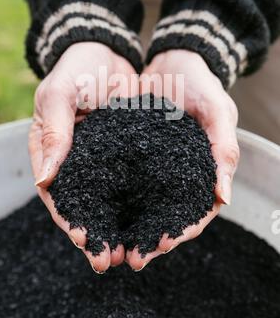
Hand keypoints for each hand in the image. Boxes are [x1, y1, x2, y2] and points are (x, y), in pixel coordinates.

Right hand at [29, 42, 138, 272]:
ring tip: (134, 250)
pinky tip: (154, 216)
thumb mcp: (59, 94)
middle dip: (96, 235)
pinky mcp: (127, 152)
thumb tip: (45, 181)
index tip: (85, 242)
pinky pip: (133, 179)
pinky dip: (140, 199)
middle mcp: (77, 162)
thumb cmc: (75, 69)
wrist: (107, 50)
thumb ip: (54, 133)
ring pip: (109, 199)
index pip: (57, 195)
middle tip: (111, 261)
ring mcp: (103, 159)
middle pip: (85, 205)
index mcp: (52, 151)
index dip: (69, 221)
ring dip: (119, 225)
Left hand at [126, 49, 238, 270]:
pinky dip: (109, 195)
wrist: (174, 59)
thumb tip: (224, 197)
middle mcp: (175, 173)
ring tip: (106, 243)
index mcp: (202, 170)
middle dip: (146, 239)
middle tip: (126, 258)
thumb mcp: (217, 110)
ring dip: (125, 225)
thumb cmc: (202, 83)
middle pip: (163, 214)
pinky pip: (120, 177)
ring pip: (140, 203)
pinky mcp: (131, 151)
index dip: (179, 232)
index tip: (159, 246)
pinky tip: (93, 207)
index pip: (194, 212)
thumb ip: (223, 148)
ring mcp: (153, 164)